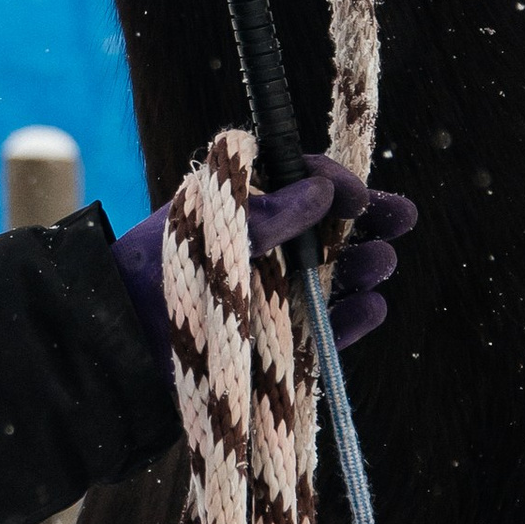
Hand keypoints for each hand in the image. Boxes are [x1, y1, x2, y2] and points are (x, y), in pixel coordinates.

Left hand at [113, 154, 416, 378]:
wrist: (120, 343)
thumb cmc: (155, 271)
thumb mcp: (211, 229)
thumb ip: (267, 212)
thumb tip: (320, 189)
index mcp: (239, 204)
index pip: (297, 180)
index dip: (332, 181)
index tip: (357, 193)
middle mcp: (261, 245)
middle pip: (327, 227)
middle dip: (367, 221)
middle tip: (404, 219)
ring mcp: (270, 292)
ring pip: (331, 275)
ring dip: (361, 266)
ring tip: (382, 262)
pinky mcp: (275, 342)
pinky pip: (323, 328)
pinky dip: (350, 320)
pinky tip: (372, 307)